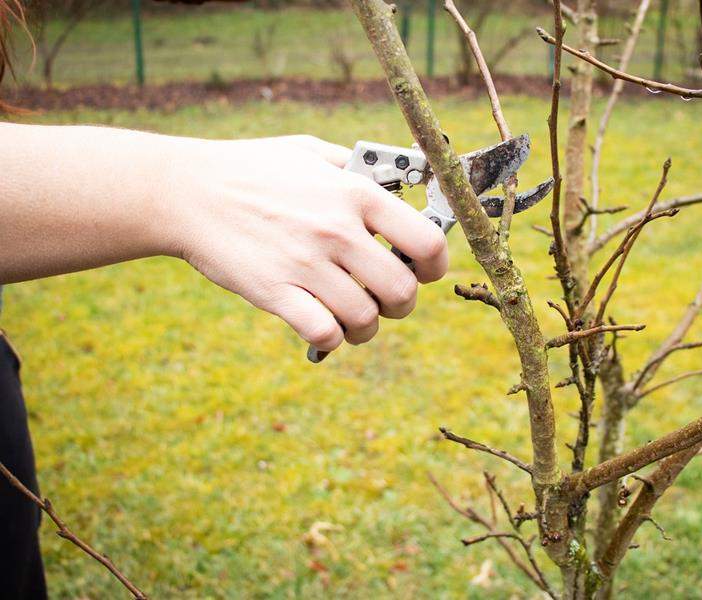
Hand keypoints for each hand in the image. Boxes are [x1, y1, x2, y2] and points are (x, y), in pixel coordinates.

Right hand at [168, 135, 448, 351]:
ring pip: (366, 319)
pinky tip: (324, 327)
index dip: (435, 266)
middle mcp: (337, 229)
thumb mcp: (310, 152)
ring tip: (354, 319)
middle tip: (386, 300)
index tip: (423, 271)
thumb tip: (398, 182)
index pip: (428, 242)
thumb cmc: (252, 170)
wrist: (186, 192)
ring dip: (366, 327)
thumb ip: (356, 168)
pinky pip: (324, 333)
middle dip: (402, 303)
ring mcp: (305, 263)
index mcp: (355, 193)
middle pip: (403, 290)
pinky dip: (332, 339)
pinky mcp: (274, 292)